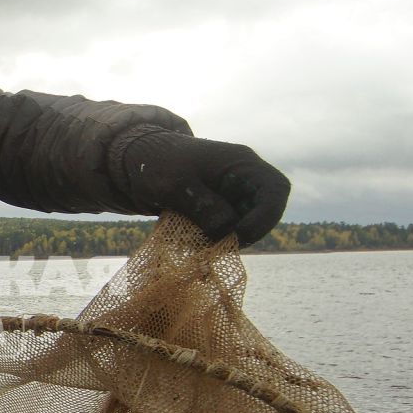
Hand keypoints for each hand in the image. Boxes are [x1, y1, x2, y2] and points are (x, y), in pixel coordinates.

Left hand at [117, 129, 290, 244]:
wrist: (137, 163)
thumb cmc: (157, 165)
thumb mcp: (176, 184)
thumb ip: (202, 205)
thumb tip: (226, 229)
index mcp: (241, 164)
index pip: (275, 189)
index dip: (266, 216)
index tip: (239, 234)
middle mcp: (243, 180)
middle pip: (264, 213)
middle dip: (245, 234)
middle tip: (217, 249)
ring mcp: (232, 196)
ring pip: (244, 226)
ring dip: (225, 242)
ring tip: (198, 248)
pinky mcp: (219, 211)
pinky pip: (225, 231)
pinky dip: (213, 242)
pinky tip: (193, 248)